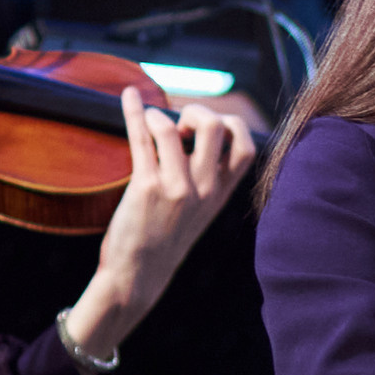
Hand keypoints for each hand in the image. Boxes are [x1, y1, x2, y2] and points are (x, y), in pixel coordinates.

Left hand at [67, 89, 257, 354]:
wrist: (138, 276)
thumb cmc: (164, 240)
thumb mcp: (199, 212)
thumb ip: (205, 179)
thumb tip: (194, 135)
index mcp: (220, 195)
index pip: (246, 148)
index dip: (233, 125)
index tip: (209, 129)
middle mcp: (204, 190)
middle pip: (216, 128)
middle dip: (199, 112)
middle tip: (180, 126)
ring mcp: (176, 189)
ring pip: (174, 130)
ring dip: (160, 117)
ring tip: (152, 124)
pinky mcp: (146, 188)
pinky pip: (142, 139)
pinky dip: (134, 112)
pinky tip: (128, 98)